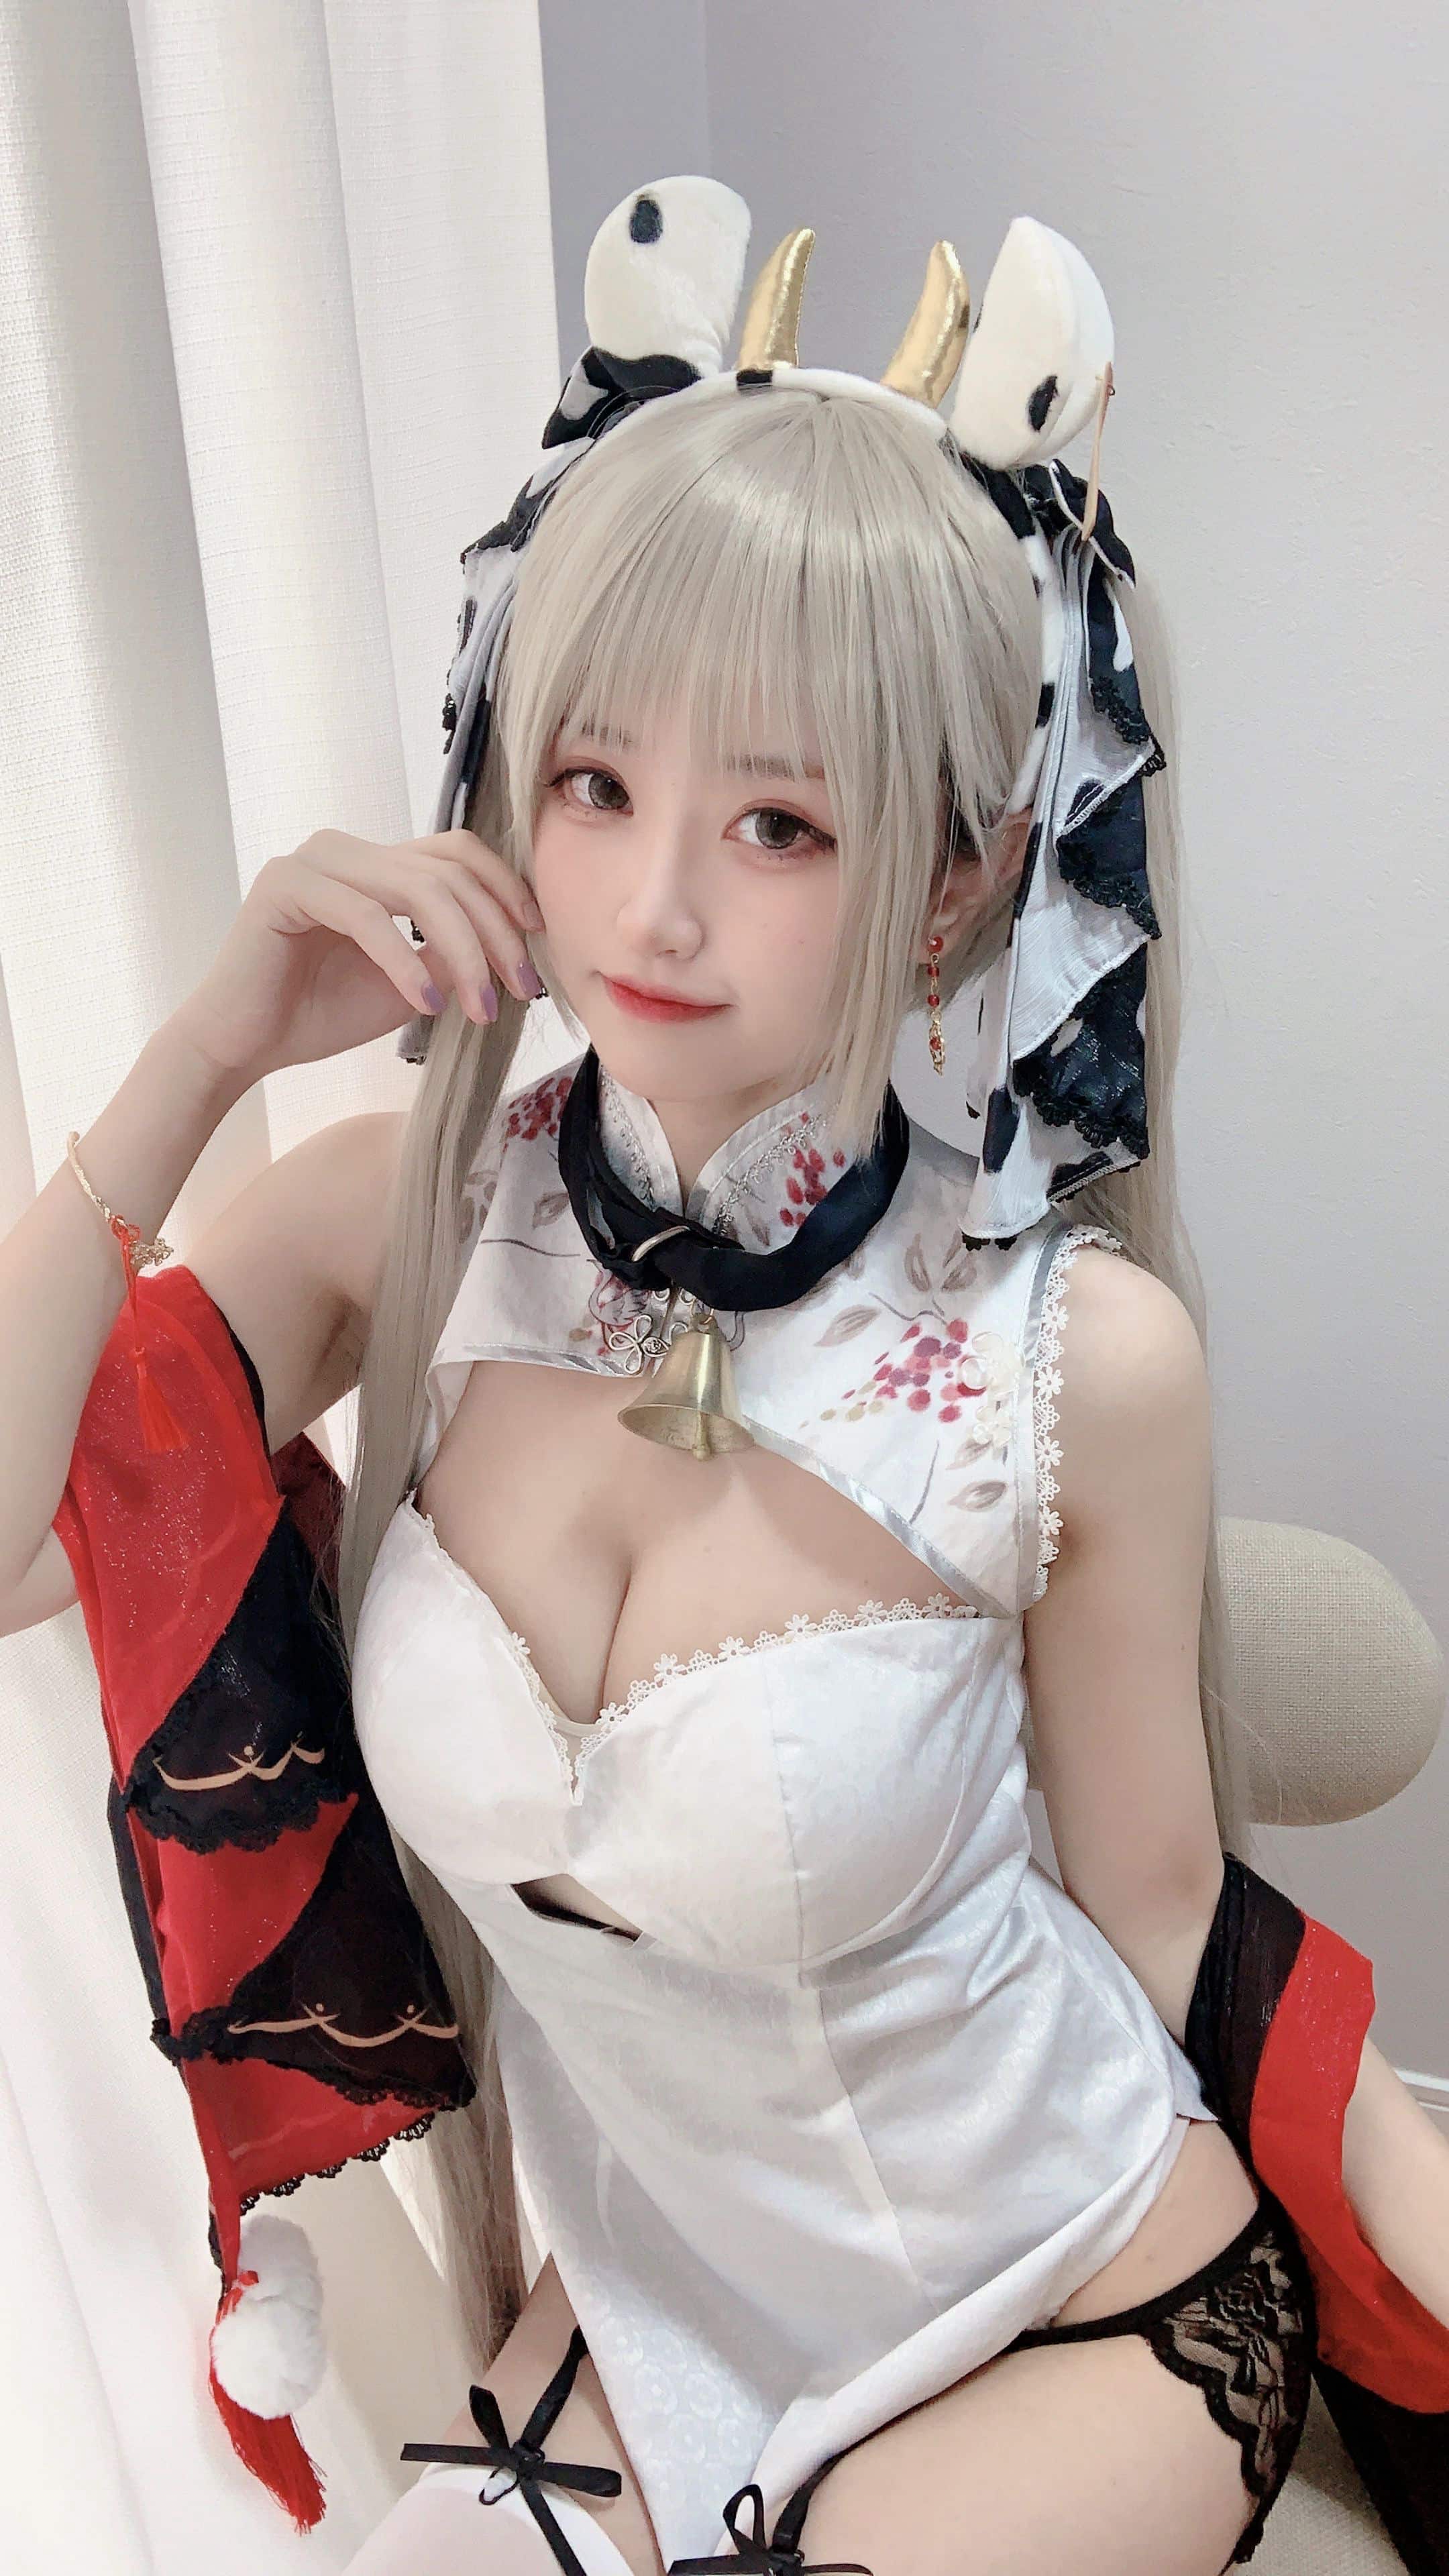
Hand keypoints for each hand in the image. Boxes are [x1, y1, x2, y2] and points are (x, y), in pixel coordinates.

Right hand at [170, 828, 545, 1080]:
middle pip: (448, 871)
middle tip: (520, 990)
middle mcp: (346, 850)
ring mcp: (313, 861)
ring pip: (417, 888)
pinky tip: (425, 1003)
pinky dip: (404, 962)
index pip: (458, 853)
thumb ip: (452, 956)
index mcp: (375, 864)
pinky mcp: (285, 886)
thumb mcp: (409, 985)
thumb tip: (511, 946)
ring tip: (481, 1008)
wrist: (243, 1045)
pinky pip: (366, 916)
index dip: (505, 889)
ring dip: (462, 950)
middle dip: (496, 933)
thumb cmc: (318, 1013)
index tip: (537, 941)